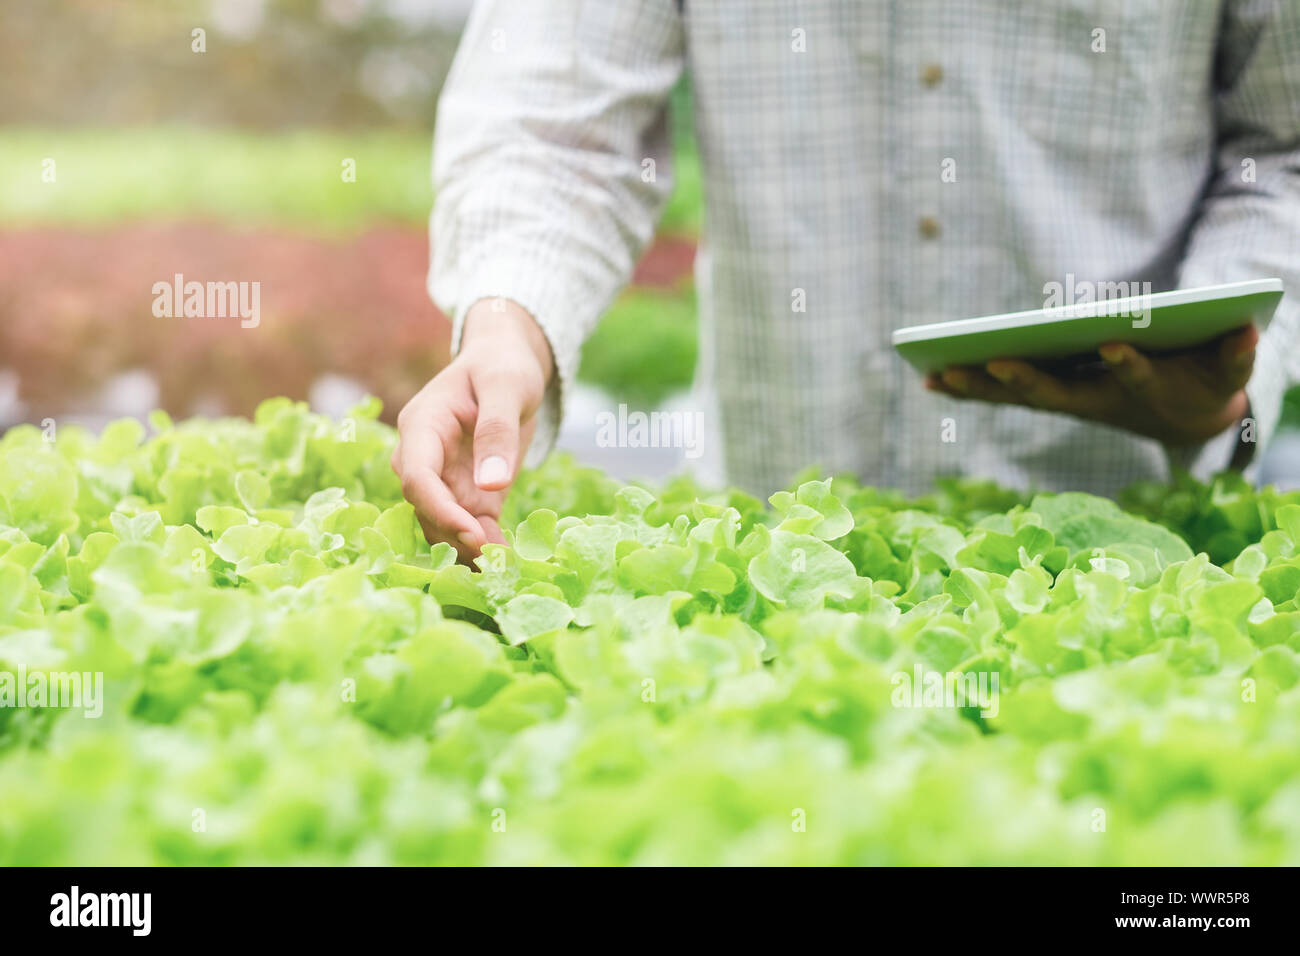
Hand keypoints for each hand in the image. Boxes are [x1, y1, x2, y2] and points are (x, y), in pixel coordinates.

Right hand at [393, 299, 553, 560]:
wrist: (507, 361)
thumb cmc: (503, 365)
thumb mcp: (507, 387)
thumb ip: (498, 432)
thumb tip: (491, 484)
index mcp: (422, 426)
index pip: (416, 476)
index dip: (439, 509)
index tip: (473, 533)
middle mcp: (423, 456)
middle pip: (426, 507)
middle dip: (455, 536)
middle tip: (494, 562)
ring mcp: (443, 477)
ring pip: (442, 523)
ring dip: (468, 548)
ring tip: (503, 568)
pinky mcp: (467, 491)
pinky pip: (468, 525)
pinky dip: (484, 544)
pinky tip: (506, 559)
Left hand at [925, 325, 1255, 445]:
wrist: (1185, 419)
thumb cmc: (1205, 381)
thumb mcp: (1229, 370)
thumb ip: (1238, 353)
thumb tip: (1249, 327)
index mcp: (1143, 390)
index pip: (1134, 377)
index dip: (1126, 364)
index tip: (1113, 343)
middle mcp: (1096, 401)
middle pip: (1057, 393)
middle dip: (1027, 378)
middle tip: (995, 361)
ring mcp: (1067, 401)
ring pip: (1018, 397)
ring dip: (979, 387)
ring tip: (937, 374)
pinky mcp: (1046, 396)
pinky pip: (1001, 395)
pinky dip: (968, 387)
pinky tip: (930, 378)